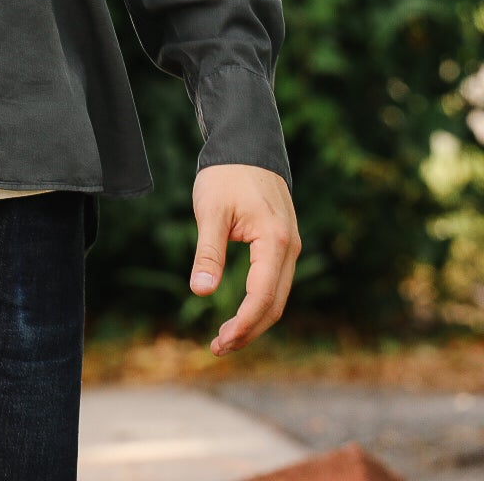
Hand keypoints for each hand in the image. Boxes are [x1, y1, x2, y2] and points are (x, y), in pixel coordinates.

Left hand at [190, 162, 300, 356]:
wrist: (246, 143)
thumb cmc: (226, 174)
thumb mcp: (210, 211)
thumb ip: (208, 252)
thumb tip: (200, 291)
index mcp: (275, 241)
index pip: (263, 297)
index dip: (243, 325)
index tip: (219, 341)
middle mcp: (290, 247)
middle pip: (275, 304)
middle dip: (249, 330)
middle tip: (218, 347)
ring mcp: (289, 245)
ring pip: (278, 296)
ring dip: (255, 320)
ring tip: (226, 337)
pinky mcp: (282, 242)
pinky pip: (275, 282)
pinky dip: (260, 302)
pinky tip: (240, 313)